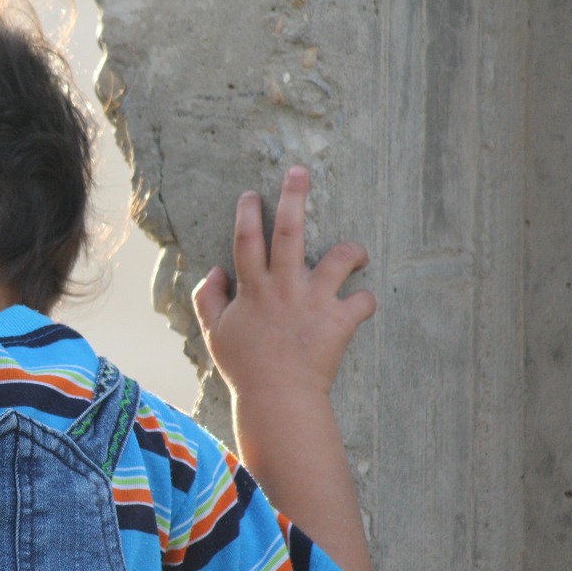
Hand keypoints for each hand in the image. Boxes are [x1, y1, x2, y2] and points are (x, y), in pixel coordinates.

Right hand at [191, 166, 375, 398]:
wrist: (278, 399)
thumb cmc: (245, 367)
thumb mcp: (214, 334)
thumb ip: (207, 299)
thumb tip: (214, 270)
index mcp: (253, 289)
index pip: (246, 240)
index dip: (247, 213)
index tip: (250, 194)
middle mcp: (284, 288)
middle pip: (289, 231)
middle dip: (294, 197)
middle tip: (299, 171)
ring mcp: (314, 302)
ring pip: (341, 258)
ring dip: (353, 249)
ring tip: (356, 251)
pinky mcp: (340, 321)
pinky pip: (363, 300)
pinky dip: (364, 301)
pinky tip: (359, 306)